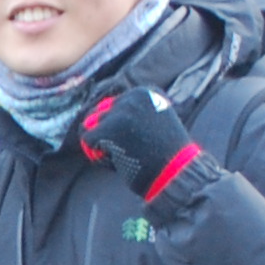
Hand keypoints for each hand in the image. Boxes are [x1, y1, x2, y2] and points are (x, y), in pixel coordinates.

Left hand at [75, 85, 202, 201]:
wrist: (176, 172)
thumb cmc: (164, 155)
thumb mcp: (153, 122)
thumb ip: (130, 115)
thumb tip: (88, 118)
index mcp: (146, 92)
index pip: (114, 105)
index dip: (119, 128)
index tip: (141, 140)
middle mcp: (133, 96)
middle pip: (101, 114)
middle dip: (108, 136)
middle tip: (131, 150)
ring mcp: (120, 112)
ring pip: (92, 126)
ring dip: (103, 144)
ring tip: (125, 155)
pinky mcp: (108, 129)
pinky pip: (87, 139)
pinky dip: (97, 154)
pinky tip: (117, 160)